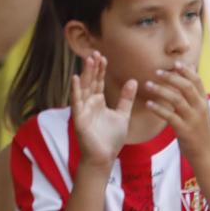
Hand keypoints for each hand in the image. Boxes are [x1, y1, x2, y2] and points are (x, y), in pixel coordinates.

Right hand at [71, 51, 136, 165]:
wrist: (104, 157)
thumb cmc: (111, 139)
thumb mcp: (122, 115)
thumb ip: (126, 98)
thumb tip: (133, 80)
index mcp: (98, 102)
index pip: (98, 82)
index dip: (100, 70)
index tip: (103, 56)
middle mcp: (89, 103)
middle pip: (90, 81)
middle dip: (93, 68)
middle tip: (95, 52)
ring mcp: (83, 109)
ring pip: (84, 88)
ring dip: (86, 74)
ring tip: (88, 60)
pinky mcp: (79, 118)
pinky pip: (77, 101)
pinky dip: (76, 90)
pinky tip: (76, 78)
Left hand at [142, 64, 209, 167]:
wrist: (207, 154)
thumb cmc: (200, 129)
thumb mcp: (201, 109)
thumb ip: (194, 91)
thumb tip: (189, 68)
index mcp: (204, 102)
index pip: (197, 81)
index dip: (186, 70)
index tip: (174, 62)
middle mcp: (200, 108)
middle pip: (186, 87)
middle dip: (171, 77)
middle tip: (156, 72)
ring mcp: (193, 120)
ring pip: (177, 100)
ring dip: (161, 90)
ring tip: (147, 85)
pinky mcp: (184, 131)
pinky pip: (170, 116)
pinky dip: (158, 109)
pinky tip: (148, 104)